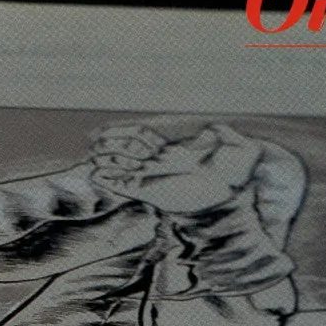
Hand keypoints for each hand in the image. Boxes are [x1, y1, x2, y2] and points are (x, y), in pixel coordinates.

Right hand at [86, 123, 266, 212]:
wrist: (233, 194)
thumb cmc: (234, 169)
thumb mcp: (231, 145)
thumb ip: (222, 135)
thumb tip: (215, 129)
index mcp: (172, 150)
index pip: (141, 137)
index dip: (122, 133)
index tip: (104, 131)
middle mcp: (161, 165)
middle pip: (128, 152)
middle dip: (111, 149)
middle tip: (92, 147)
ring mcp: (156, 180)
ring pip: (126, 169)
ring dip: (109, 166)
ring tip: (91, 163)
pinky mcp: (155, 196)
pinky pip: (129, 188)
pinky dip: (113, 182)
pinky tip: (98, 178)